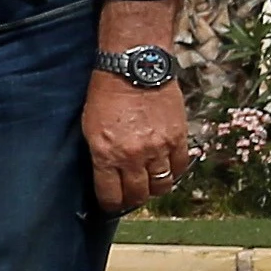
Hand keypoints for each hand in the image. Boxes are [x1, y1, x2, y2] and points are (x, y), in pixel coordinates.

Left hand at [82, 72, 192, 213]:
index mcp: (106, 154)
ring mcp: (158, 148)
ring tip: (149, 183)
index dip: (111, 204)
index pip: (111, 195)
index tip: (111, 204)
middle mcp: (133, 156)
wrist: (134, 67)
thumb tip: (106, 176)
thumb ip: (100, 155)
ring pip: (161, 186)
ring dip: (155, 188)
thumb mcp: (90, 127)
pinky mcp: (178, 137)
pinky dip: (173, 172)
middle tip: (131, 195)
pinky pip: (180, 167)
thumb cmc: (106, 93)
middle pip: (138, 194)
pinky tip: (166, 169)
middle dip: (133, 199)